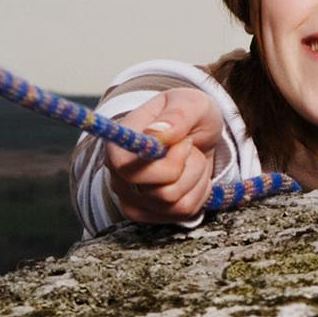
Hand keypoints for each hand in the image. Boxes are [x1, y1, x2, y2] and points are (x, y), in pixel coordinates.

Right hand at [105, 87, 223, 223]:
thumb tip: (158, 134)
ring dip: (196, 177)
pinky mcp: (149, 214)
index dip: (168, 162)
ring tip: (192, 157)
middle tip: (190, 146)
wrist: (195, 133)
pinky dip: (199, 193)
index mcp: (119, 146)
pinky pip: (183, 213)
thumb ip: (177, 115)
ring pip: (175, 204)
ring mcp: (132, 199)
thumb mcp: (190, 102)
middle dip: (189, 167)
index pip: (131, 170)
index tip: (184, 141)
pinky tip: (193, 175)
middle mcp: (119, 176)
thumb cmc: (187, 115)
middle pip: (161, 193)